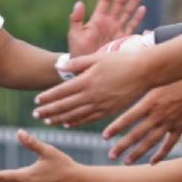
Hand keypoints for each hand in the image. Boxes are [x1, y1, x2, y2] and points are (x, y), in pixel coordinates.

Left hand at [33, 51, 147, 127]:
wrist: (145, 71)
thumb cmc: (120, 61)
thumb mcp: (96, 58)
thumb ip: (76, 64)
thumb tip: (58, 66)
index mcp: (86, 80)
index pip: (61, 92)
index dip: (48, 98)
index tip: (36, 102)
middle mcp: (92, 95)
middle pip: (65, 106)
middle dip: (49, 111)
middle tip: (36, 115)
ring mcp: (101, 104)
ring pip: (76, 115)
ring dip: (60, 119)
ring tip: (48, 121)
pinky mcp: (110, 110)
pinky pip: (90, 119)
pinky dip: (77, 122)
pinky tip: (68, 124)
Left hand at [67, 0, 144, 56]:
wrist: (86, 67)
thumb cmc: (78, 51)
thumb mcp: (75, 34)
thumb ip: (76, 19)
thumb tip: (79, 2)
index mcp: (98, 19)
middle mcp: (109, 22)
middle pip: (120, 3)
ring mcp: (117, 30)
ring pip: (128, 11)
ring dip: (135, 0)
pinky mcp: (123, 39)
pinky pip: (132, 26)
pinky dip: (138, 17)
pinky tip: (143, 8)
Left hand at [101, 77, 181, 163]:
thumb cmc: (176, 78)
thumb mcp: (154, 82)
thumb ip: (139, 91)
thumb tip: (120, 93)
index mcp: (148, 102)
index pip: (127, 118)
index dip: (115, 128)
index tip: (104, 137)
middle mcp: (157, 115)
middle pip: (136, 134)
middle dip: (122, 146)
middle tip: (111, 155)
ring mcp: (169, 123)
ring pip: (150, 142)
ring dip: (138, 153)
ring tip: (126, 162)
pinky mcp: (180, 128)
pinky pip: (169, 144)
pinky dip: (160, 154)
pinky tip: (152, 162)